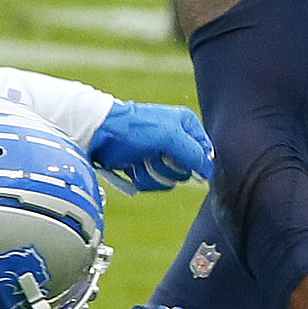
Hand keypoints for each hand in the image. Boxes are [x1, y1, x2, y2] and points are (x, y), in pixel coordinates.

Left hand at [90, 102, 213, 192]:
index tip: (181, 160)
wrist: (98, 134)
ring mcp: (159, 154)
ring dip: (153, 174)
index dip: (196, 161)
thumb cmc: (132, 128)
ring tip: (140, 160)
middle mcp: (176, 139)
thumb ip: (193, 153)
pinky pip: (154, 184)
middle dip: (168, 167)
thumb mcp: (169, 136)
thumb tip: (209, 171)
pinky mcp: (145, 167)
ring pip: (170, 180)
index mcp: (186, 125)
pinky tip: (132, 166)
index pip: (205, 152)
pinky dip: (142, 178)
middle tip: (154, 155)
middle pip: (188, 170)